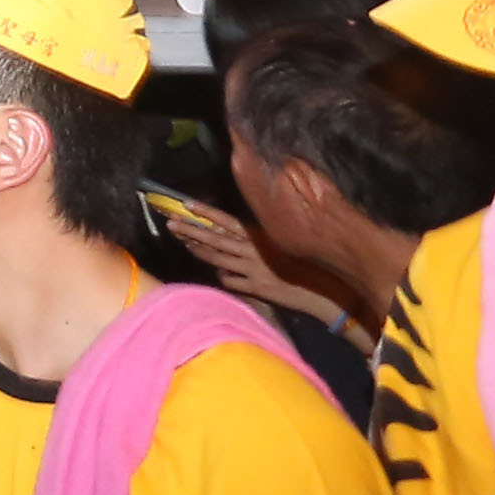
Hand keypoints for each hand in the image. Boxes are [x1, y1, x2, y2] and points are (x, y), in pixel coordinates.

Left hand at [151, 193, 321, 321]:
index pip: (227, 220)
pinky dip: (223, 276)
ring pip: (218, 258)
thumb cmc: (305, 263)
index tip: (186, 205)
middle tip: (170, 223)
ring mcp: (253, 269)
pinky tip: (216, 274)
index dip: (206, 212)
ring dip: (199, 250)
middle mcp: (254, 251)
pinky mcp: (256, 288)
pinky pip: (231, 281)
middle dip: (191, 230)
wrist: (324, 289)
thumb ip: (256, 240)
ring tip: (183, 243)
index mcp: (261, 236)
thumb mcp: (280, 244)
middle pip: (216, 238)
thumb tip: (232, 233)